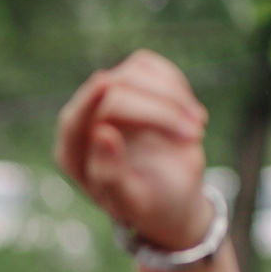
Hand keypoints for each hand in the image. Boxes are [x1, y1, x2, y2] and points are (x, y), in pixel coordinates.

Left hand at [54, 49, 212, 249]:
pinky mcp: (130, 84)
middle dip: (159, 112)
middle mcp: (85, 123)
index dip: (88, 102)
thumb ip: (111, 174)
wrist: (171, 196)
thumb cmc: (148, 204)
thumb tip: (101, 133)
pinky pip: (149, 67)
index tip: (105, 83)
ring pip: (134, 73)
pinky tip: (191, 114)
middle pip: (115, 93)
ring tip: (197, 128)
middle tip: (195, 135)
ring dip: (173, 97)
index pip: (73, 121)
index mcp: (73, 155)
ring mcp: (107, 99)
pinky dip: (176, 86)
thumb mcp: (131, 201)